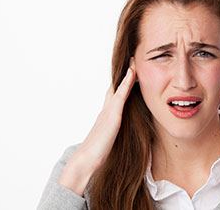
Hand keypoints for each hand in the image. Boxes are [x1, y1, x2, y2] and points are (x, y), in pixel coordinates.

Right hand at [58, 58, 136, 194]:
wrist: (86, 160)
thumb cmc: (98, 153)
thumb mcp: (110, 140)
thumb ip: (114, 134)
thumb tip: (121, 136)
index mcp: (107, 115)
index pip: (115, 95)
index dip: (121, 84)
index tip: (128, 73)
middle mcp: (107, 109)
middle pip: (115, 87)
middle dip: (122, 74)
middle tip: (131, 61)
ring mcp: (109, 110)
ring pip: (118, 86)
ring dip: (126, 73)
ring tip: (133, 60)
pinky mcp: (112, 114)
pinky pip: (121, 93)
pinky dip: (127, 82)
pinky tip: (133, 72)